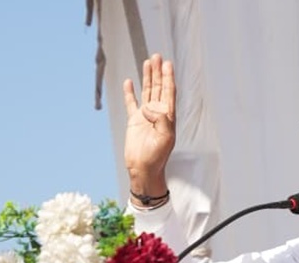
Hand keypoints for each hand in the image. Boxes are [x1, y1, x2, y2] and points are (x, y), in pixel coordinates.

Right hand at [123, 53, 175, 198]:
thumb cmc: (157, 157)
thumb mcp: (165, 138)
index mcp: (168, 117)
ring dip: (148, 78)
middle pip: (158, 88)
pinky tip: (129, 82)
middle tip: (157, 57)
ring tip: (148, 62)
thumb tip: (149, 108)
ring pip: (147, 92)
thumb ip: (161, 120)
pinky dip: (130, 93)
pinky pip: (131, 103)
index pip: (169, 92)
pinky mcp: (134, 121)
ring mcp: (145, 116)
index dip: (168, 78)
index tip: (167, 64)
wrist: (143, 169)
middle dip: (158, 73)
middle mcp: (158, 114)